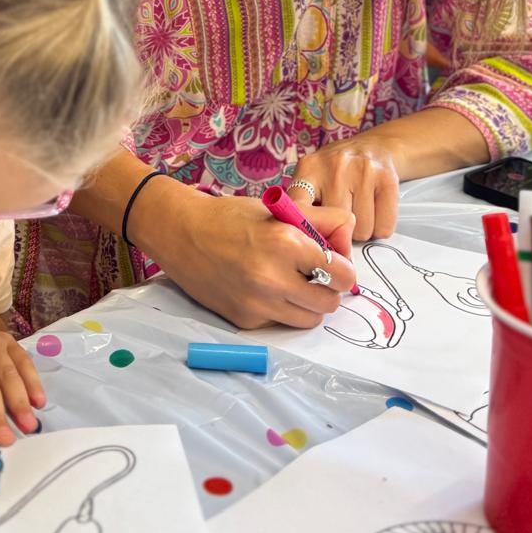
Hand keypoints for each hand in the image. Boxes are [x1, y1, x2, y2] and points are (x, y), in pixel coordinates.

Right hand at [137, 179, 355, 330]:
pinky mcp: (245, 321)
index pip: (342, 274)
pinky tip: (262, 289)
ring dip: (308, 305)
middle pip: (330, 303)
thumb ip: (323, 220)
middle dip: (328, 290)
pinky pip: (280, 322)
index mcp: (286, 243)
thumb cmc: (230, 217)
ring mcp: (258, 304)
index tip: (333, 264)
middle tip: (313, 275)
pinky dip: (279, 309)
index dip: (342, 269)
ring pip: (309, 320)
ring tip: (291, 284)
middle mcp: (273, 278)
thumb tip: (350, 233)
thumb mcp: (279, 209)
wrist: (181, 233)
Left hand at [290, 138, 400, 241]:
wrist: (375, 146)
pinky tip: (375, 210)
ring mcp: (363, 171)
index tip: (311, 241)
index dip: (305, 230)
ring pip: (361, 231)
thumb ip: (304, 206)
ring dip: (362, 231)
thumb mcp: (312, 178)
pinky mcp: (388, 180)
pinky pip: (383, 228)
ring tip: (359, 210)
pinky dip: (380, 228)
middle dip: (340, 231)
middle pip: (335, 226)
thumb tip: (308, 244)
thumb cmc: (337, 171)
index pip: (298, 208)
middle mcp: (335, 166)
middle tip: (342, 217)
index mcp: (309, 168)